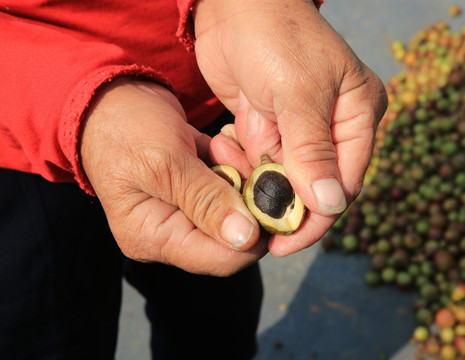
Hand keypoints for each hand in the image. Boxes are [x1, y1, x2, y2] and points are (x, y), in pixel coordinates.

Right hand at [79, 78, 266, 275]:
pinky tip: (221, 142)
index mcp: (155, 238)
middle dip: (248, 197)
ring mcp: (186, 212)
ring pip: (237, 207)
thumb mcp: (165, 162)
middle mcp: (172, 233)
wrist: (113, 97)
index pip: (222, 259)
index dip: (256, 235)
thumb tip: (245, 238)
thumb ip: (206, 201)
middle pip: (235, 234)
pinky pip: (229, 187)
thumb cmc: (126, 128)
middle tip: (241, 158)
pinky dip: (234, 165)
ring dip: (241, 174)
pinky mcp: (196, 190)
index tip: (273, 197)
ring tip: (222, 144)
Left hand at [193, 0, 387, 255]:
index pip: (344, 182)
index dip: (317, 216)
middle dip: (281, 201)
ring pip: (282, 179)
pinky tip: (227, 143)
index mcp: (357, 116)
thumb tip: (330, 205)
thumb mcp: (298, 92)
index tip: (285, 239)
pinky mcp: (269, 128)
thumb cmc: (274, 34)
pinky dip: (241, 163)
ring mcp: (298, 130)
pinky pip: (258, 163)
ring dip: (255, 180)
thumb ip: (312, 150)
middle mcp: (332, 128)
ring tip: (234, 154)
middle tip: (250, 215)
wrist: (232, 4)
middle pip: (314, 187)